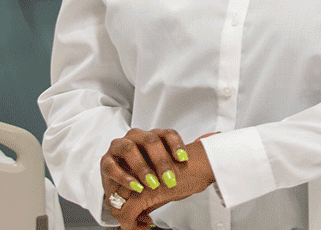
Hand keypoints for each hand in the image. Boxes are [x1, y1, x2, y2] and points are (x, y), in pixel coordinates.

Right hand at [100, 130, 214, 229]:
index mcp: (153, 136)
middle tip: (168, 178)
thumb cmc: (148, 172)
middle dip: (160, 160)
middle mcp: (136, 137)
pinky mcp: (106, 161)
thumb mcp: (167, 165)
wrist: (123, 184)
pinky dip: (124, 177)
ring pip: (129, 148)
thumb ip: (186, 153)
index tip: (184, 159)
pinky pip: (112, 166)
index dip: (176, 145)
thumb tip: (215, 137)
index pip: (167, 133)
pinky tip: (135, 186)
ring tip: (151, 183)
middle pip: (150, 140)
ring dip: (141, 167)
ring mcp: (119, 147)